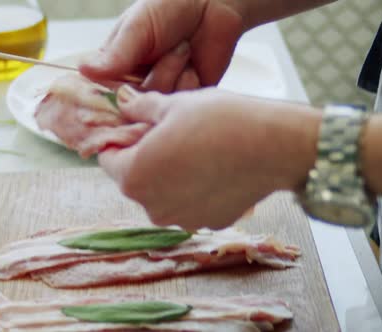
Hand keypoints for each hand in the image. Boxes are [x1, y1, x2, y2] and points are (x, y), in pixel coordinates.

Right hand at [79, 0, 245, 92]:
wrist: (212, 5)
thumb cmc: (170, 7)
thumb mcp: (138, 27)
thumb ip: (116, 53)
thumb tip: (84, 69)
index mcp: (115, 66)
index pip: (103, 93)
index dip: (113, 95)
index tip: (129, 82)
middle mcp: (135, 84)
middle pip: (134, 104)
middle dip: (156, 76)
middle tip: (169, 48)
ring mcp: (160, 94)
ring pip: (157, 105)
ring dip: (173, 74)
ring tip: (184, 48)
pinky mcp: (184, 100)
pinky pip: (179, 107)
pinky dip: (189, 85)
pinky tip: (194, 65)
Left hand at [99, 86, 320, 229]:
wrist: (273, 146)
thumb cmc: (218, 120)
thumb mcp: (173, 105)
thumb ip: (140, 108)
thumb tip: (121, 101)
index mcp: (133, 177)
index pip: (108, 159)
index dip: (120, 140)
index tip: (138, 126)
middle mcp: (152, 208)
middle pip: (135, 179)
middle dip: (145, 158)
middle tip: (169, 134)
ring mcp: (182, 220)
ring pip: (163, 194)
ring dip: (169, 176)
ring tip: (195, 150)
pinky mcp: (209, 223)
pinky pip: (190, 204)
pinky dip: (194, 190)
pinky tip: (215, 168)